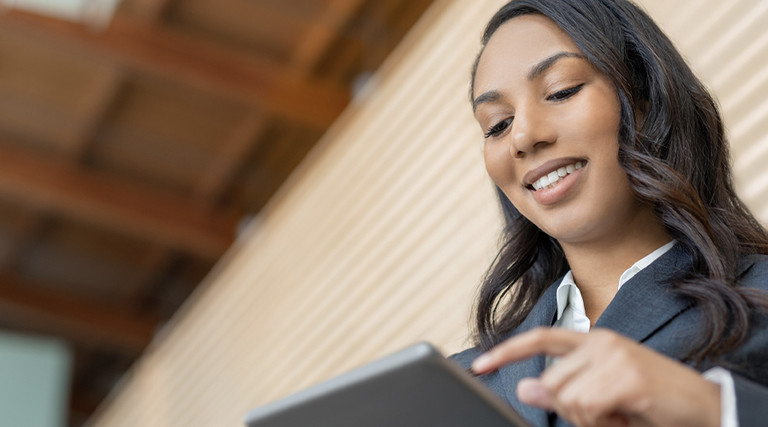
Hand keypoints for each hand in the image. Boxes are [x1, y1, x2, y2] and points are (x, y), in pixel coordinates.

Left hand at [471, 328, 720, 426]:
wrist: (702, 408)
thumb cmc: (648, 403)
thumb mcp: (601, 398)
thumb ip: (563, 391)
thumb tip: (522, 387)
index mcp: (593, 341)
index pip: (541, 339)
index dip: (507, 351)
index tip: (478, 364)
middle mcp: (600, 341)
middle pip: (550, 382)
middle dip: (572, 410)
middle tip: (607, 415)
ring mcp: (613, 355)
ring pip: (565, 397)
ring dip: (589, 419)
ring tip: (620, 414)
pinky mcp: (625, 375)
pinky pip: (586, 407)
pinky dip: (603, 423)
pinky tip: (627, 415)